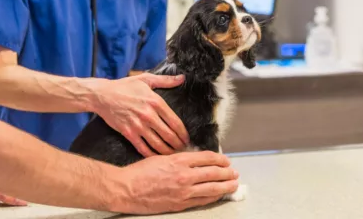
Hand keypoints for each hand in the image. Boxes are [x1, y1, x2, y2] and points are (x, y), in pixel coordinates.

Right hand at [91, 73, 188, 156]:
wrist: (103, 95)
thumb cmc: (124, 86)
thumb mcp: (145, 79)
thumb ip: (165, 80)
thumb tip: (182, 78)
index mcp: (155, 102)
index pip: (175, 122)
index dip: (183, 134)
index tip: (186, 139)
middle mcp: (148, 115)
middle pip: (169, 135)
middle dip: (178, 145)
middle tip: (182, 150)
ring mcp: (138, 125)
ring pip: (158, 144)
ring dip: (167, 152)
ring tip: (172, 155)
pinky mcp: (128, 133)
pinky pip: (143, 148)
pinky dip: (151, 155)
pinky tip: (156, 157)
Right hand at [115, 151, 238, 213]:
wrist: (127, 189)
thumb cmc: (139, 172)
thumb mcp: (160, 157)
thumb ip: (178, 158)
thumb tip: (194, 160)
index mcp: (179, 160)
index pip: (207, 158)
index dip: (219, 159)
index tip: (225, 160)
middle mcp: (184, 175)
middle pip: (213, 173)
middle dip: (227, 173)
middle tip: (234, 172)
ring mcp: (183, 192)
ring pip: (212, 188)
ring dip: (225, 186)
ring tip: (233, 184)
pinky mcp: (180, 204)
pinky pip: (202, 200)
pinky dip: (213, 196)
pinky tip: (218, 194)